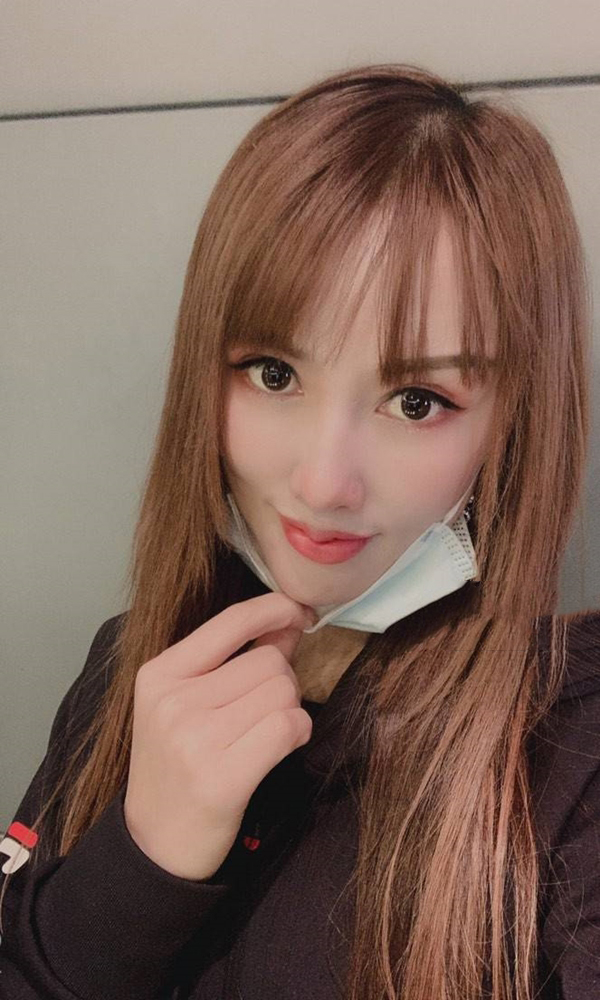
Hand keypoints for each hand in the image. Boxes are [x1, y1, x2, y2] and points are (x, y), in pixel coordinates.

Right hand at [123, 592, 315, 879]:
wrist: (154, 845)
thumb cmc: (176, 766)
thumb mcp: (183, 703)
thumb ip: (233, 659)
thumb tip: (287, 622)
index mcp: (159, 674)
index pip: (230, 621)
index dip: (274, 609)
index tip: (299, 612)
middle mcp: (174, 701)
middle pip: (269, 660)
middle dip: (283, 679)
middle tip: (263, 710)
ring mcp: (195, 739)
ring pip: (283, 691)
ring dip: (289, 709)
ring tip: (264, 734)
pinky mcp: (223, 777)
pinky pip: (288, 726)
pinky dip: (298, 732)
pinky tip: (282, 746)